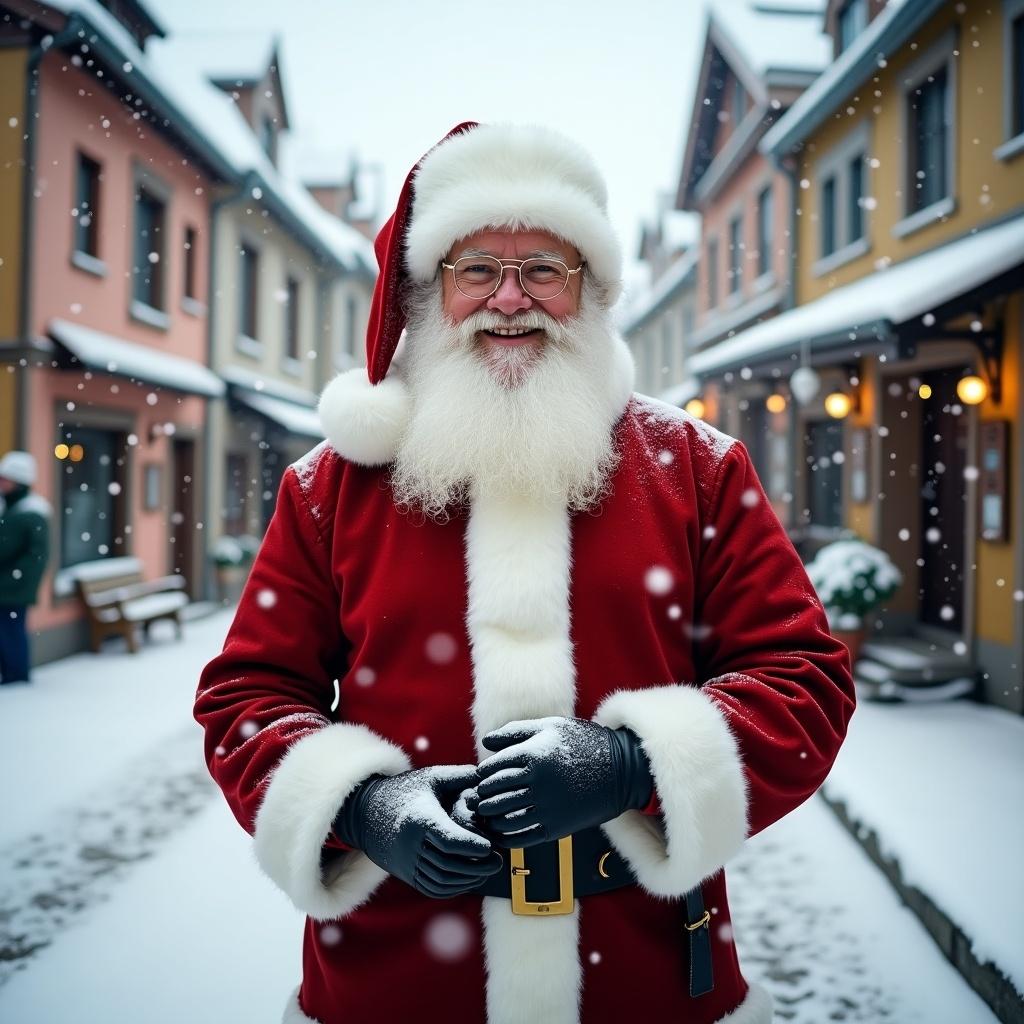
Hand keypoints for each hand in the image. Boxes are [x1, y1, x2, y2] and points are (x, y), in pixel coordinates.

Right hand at [333, 765, 502, 897]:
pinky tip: (471, 878)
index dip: (471, 846)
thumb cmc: (407, 791)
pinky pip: (433, 888)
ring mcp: (407, 863)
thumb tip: (487, 775)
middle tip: (498, 861)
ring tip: (488, 870)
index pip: (448, 840)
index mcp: (419, 819)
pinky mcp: (407, 875)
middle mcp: (410, 845)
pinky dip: (454, 888)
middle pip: (448, 864)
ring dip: (468, 879)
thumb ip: (460, 776)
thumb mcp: (431, 777)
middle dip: (477, 866)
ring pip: (441, 880)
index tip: (491, 846)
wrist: (368, 814)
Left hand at [469, 717, 653, 848]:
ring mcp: (547, 807)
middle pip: (494, 793)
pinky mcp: (556, 827)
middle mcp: (537, 781)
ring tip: (487, 814)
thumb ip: (515, 732)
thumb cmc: (582, 743)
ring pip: (503, 817)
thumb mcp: (550, 727)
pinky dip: (505, 836)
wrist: (619, 770)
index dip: (482, 773)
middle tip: (478, 797)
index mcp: (533, 754)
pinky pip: (521, 837)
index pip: (492, 768)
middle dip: (482, 795)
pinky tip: (500, 832)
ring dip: (490, 817)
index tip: (481, 776)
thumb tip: (485, 741)